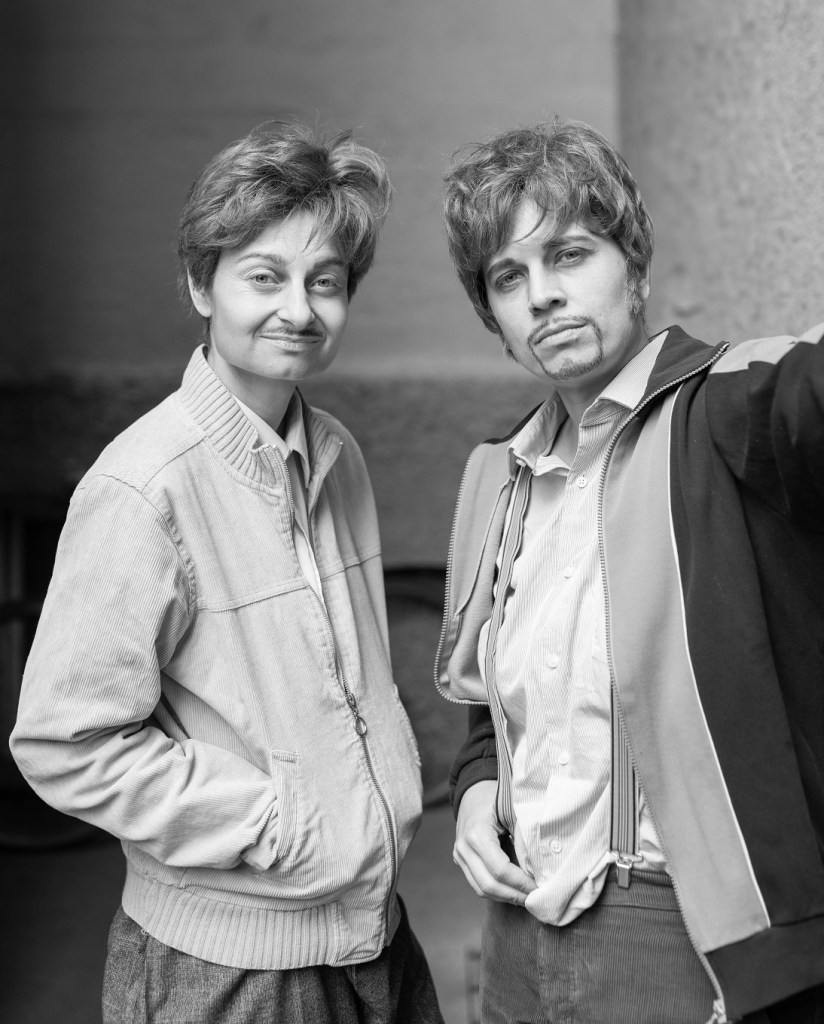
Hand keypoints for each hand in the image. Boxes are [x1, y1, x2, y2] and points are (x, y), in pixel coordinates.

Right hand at [453, 780, 535, 904]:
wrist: (474, 791)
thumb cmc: (497, 798)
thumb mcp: (514, 811)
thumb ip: (524, 838)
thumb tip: (538, 868)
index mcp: (477, 833)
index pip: (500, 869)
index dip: (521, 883)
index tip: (539, 888)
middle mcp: (463, 848)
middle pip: (489, 885)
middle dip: (515, 896)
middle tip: (536, 900)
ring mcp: (459, 856)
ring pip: (481, 889)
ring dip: (506, 898)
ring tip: (527, 898)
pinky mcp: (460, 861)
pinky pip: (478, 884)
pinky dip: (497, 892)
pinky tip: (514, 892)